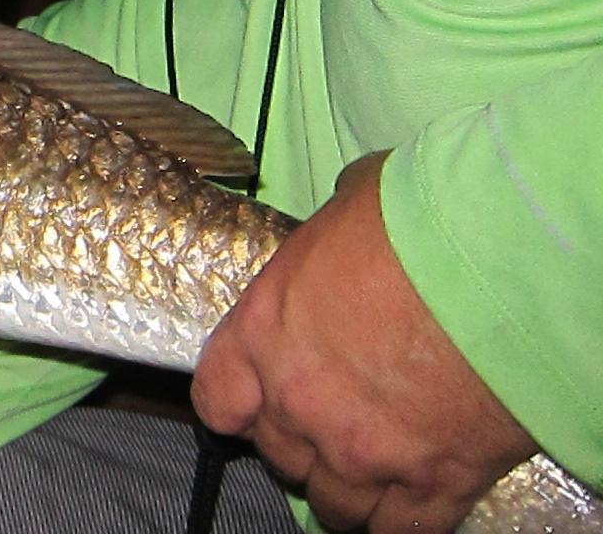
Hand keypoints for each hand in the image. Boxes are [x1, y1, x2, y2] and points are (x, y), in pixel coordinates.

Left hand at [191, 152, 535, 532]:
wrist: (496, 267)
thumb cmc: (414, 222)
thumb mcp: (344, 210)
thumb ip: (326, 245)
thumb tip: (342, 239)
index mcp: (262, 333)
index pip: (216, 397)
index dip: (237, 404)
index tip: (256, 401)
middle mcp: (298, 401)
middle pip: (277, 453)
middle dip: (301, 440)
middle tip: (335, 419)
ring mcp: (359, 450)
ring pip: (333, 505)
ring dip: (347, 488)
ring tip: (371, 464)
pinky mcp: (430, 483)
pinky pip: (400, 531)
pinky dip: (402, 521)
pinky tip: (412, 500)